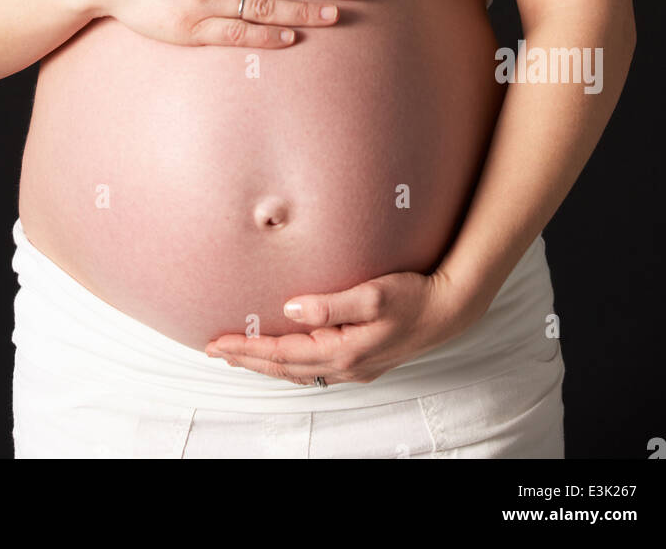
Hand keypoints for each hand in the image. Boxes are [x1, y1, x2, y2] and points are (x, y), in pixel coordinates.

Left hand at [204, 266, 480, 385]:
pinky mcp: (363, 360)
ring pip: (299, 372)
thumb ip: (330, 303)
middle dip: (248, 359)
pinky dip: (291, 364)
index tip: (217, 342)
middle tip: (215, 350)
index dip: (247, 349)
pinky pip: (315, 369)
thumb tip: (290, 306)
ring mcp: (355, 367)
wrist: (450, 310)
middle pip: (284, 368)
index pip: (281, 353)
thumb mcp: (372, 294)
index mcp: (342, 351)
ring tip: (241, 354)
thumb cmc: (414, 297)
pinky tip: (286, 355)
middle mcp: (345, 366)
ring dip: (267, 363)